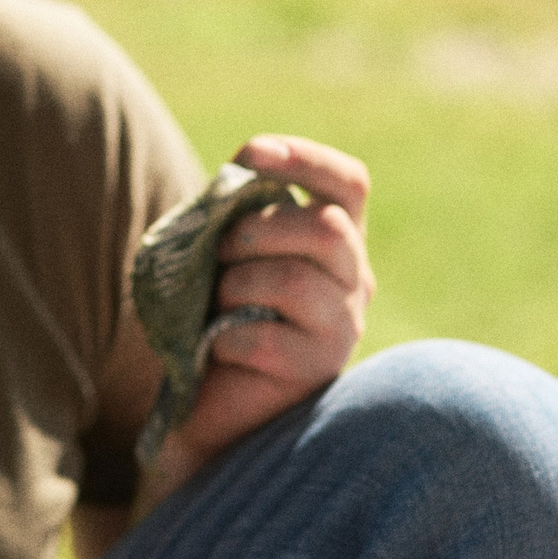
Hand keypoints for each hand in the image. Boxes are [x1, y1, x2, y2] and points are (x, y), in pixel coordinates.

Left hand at [150, 134, 374, 498]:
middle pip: (326, 228)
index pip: (348, 184)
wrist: (204, 405)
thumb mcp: (226, 254)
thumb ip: (239, 215)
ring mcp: (343, 329)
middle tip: (219, 253)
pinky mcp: (316, 373)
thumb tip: (235, 177)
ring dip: (237, 284)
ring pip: (295, 280)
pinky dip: (224, 336)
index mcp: (335, 242)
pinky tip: (219, 347)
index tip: (250, 153)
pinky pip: (264, 337)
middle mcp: (353, 281)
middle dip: (256, 231)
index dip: (305, 159)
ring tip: (220, 305)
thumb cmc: (214, 318)